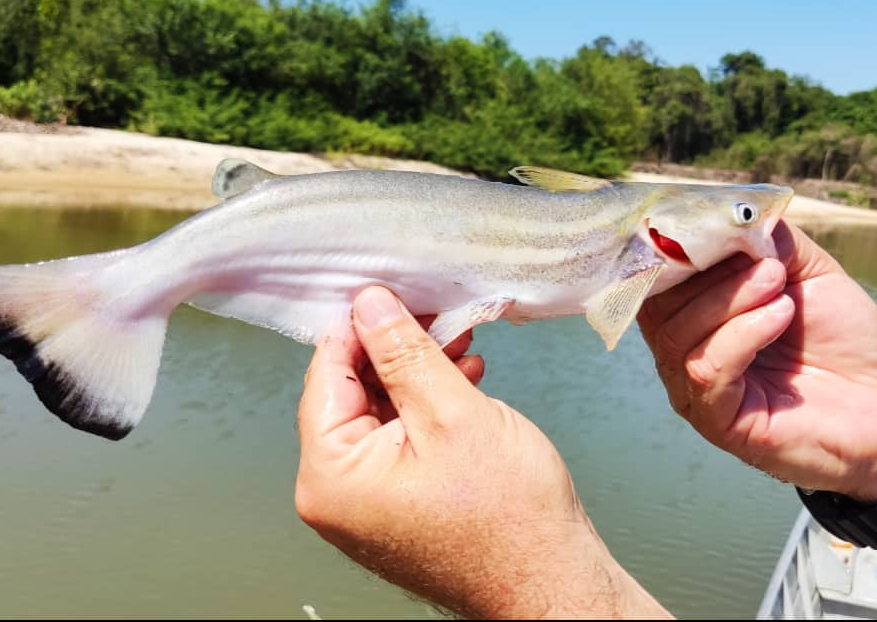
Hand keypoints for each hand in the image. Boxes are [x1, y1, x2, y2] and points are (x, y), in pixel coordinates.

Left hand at [295, 286, 668, 619]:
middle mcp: (336, 496)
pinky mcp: (396, 507)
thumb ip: (404, 352)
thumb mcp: (453, 412)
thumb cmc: (509, 522)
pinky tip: (463, 382)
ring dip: (417, 375)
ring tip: (461, 348)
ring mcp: (366, 505)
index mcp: (331, 477)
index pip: (325, 374)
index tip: (392, 292)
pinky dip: (427, 408)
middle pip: (350, 392)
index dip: (361, 325)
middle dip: (395, 349)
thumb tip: (370, 305)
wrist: (551, 584)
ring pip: (379, 413)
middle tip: (437, 317)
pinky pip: (399, 440)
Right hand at [636, 220, 876, 502]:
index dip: (670, 244)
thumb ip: (768, 239)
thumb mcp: (808, 271)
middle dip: (708, 271)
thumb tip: (734, 209)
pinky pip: (707, 370)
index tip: (707, 219)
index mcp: (694, 314)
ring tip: (781, 288)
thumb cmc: (841, 340)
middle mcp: (684, 352)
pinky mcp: (718, 421)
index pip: (653, 276)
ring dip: (731, 300)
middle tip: (768, 263)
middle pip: (659, 303)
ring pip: (679, 335)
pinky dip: (742, 334)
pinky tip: (781, 316)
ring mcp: (696, 389)